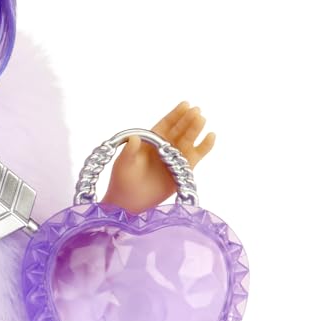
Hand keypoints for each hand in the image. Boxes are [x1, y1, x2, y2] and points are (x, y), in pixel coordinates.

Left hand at [101, 101, 215, 212]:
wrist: (128, 203)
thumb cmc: (122, 181)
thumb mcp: (123, 164)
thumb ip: (129, 151)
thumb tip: (134, 137)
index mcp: (151, 142)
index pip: (165, 125)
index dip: (175, 115)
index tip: (185, 104)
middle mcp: (164, 148)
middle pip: (179, 131)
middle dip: (187, 120)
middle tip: (196, 111)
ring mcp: (174, 159)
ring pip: (188, 141)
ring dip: (196, 130)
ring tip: (202, 120)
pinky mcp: (182, 172)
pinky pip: (196, 157)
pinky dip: (204, 147)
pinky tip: (211, 136)